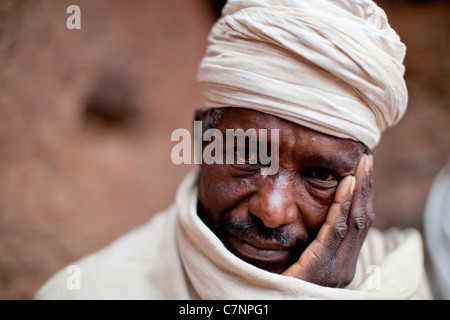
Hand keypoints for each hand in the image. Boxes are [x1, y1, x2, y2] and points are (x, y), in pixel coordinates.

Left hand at [282, 154, 373, 286]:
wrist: (271, 304)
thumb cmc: (278, 284)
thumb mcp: (297, 260)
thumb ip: (307, 242)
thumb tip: (308, 215)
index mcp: (339, 263)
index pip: (356, 225)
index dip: (360, 197)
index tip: (361, 172)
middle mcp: (343, 267)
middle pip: (360, 220)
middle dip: (365, 188)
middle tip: (367, 161)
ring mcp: (336, 270)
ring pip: (353, 221)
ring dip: (358, 190)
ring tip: (361, 165)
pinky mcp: (322, 268)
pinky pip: (335, 230)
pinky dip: (342, 204)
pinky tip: (346, 184)